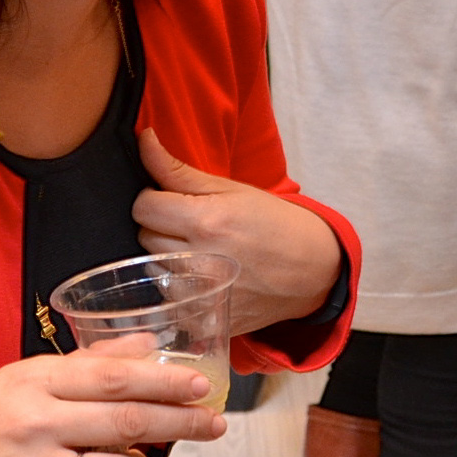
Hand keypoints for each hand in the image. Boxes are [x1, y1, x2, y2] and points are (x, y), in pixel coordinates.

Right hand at [0, 336, 222, 456]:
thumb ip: (88, 363)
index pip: (115, 377)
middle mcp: (32, 425)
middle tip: (213, 424)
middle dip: (182, 422)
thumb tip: (148, 345)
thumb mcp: (24, 378)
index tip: (201, 386)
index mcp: (34, 383)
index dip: (165, 381)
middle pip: (128, 422)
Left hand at [134, 128, 340, 332]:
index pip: (143, 206)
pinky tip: (203, 273)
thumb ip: (177, 169)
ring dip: (166, 255)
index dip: (153, 197)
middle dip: (161, 225)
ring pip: (152, 267)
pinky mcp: (201, 317)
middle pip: (144, 236)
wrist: (313, 270)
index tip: (172, 199)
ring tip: (199, 248)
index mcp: (206, 222)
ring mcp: (200, 294)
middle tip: (192, 222)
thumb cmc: (275, 224)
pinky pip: (167, 296)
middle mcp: (198, 261)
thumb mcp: (231, 188)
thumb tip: (144, 139)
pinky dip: (178, 283)